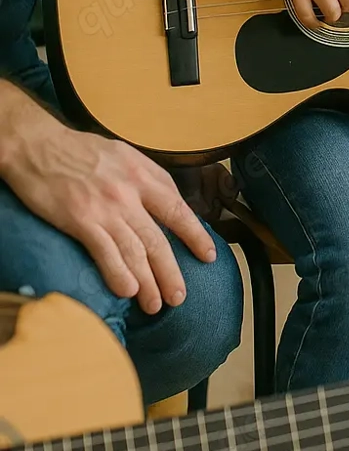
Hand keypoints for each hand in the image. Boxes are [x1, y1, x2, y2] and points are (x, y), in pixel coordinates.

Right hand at [0, 81, 215, 312]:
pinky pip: (106, 253)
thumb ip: (145, 177)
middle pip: (159, 239)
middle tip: (179, 296)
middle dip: (172, 272)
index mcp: (143, 174)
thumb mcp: (123, 153)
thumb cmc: (79, 149)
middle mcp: (130, 192)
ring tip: (155, 305)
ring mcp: (106, 208)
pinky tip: (128, 291)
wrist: (39, 145)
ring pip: (136, 252)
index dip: (195, 234)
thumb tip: (165, 202)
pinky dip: (119, 275)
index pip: (178, 209)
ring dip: (148, 283)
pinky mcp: (81, 220)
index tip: (208, 255)